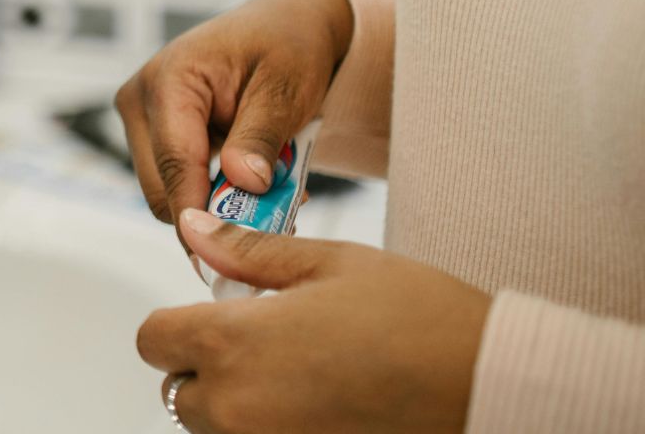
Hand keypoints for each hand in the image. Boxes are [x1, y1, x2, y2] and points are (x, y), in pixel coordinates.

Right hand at [114, 0, 353, 239]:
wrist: (286, 24)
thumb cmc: (287, 45)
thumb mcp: (285, 89)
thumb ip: (260, 138)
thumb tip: (242, 184)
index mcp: (169, 79)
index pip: (174, 164)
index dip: (200, 213)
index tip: (230, 252)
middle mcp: (142, 98)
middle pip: (160, 188)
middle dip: (213, 211)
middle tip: (274, 220)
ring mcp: (143, 116)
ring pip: (168, 190)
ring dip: (217, 202)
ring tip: (272, 193)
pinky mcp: (155, 132)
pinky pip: (177, 180)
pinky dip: (215, 192)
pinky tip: (254, 181)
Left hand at [137, 208, 490, 432]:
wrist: (490, 387)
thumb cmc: (421, 322)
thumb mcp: (330, 264)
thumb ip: (248, 253)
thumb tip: (195, 231)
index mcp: (233, 345)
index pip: (154, 340)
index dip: (178, 322)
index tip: (213, 315)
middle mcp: (238, 408)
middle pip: (179, 392)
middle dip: (208, 366)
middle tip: (267, 343)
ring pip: (217, 427)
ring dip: (238, 402)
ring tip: (301, 373)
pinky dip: (274, 427)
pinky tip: (319, 403)